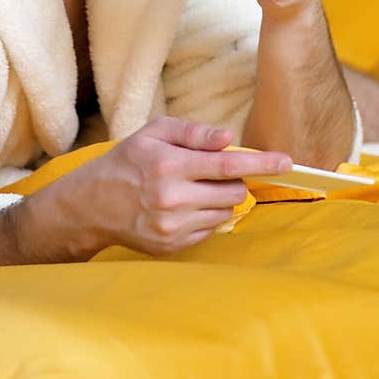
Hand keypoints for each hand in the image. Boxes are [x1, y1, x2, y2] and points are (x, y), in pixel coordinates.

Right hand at [59, 116, 291, 256]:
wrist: (91, 205)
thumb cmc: (126, 161)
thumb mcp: (154, 133)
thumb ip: (194, 133)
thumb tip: (229, 138)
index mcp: (169, 164)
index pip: (228, 164)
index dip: (262, 162)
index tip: (287, 161)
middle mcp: (172, 198)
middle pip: (234, 192)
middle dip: (234, 180)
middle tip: (211, 172)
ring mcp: (173, 227)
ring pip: (226, 213)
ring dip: (220, 199)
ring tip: (192, 189)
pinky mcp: (172, 246)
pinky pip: (210, 230)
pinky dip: (206, 216)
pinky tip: (182, 207)